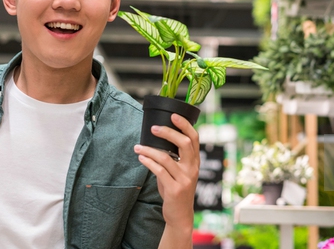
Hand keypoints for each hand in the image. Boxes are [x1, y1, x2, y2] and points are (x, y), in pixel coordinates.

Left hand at [134, 114, 199, 228]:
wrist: (180, 216)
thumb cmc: (176, 190)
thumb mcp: (179, 172)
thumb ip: (173, 158)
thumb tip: (156, 140)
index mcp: (195, 161)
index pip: (194, 138)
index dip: (185, 125)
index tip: (173, 115)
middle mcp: (193, 168)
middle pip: (184, 143)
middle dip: (168, 132)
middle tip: (153, 128)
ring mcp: (185, 179)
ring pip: (166, 157)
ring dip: (149, 150)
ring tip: (138, 147)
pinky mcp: (175, 189)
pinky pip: (159, 171)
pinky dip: (148, 162)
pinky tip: (141, 158)